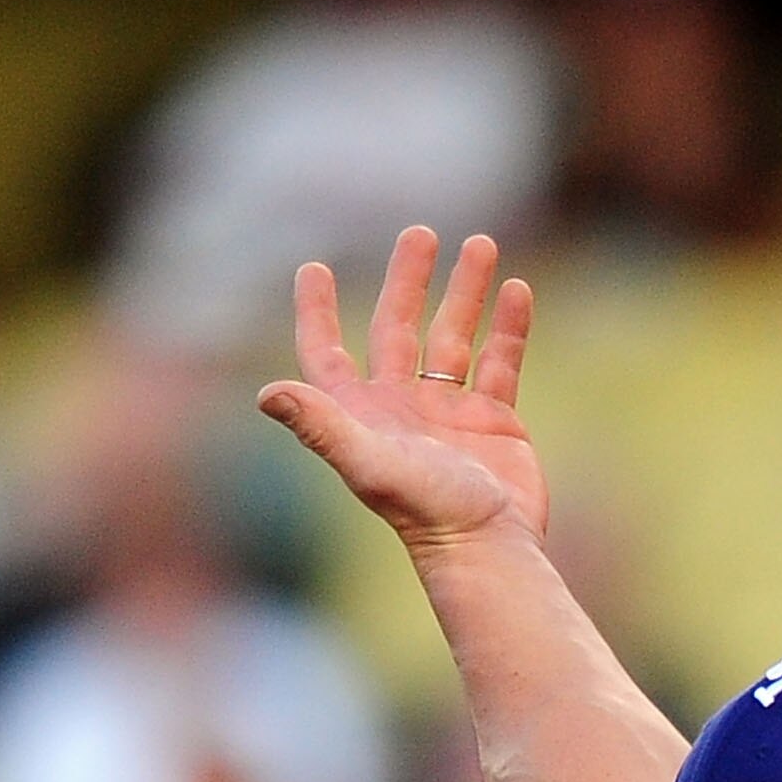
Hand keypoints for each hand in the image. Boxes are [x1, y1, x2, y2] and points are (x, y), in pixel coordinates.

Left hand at [257, 225, 548, 555]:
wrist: (490, 548)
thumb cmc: (426, 512)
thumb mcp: (368, 463)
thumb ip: (319, 426)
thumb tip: (265, 393)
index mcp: (362, 414)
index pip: (328, 353)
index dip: (316, 312)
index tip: (312, 267)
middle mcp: (402, 407)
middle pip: (398, 328)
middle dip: (407, 280)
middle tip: (420, 233)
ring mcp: (451, 413)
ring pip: (455, 336)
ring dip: (465, 292)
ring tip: (481, 243)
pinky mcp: (496, 422)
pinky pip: (501, 362)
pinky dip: (509, 327)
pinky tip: (517, 290)